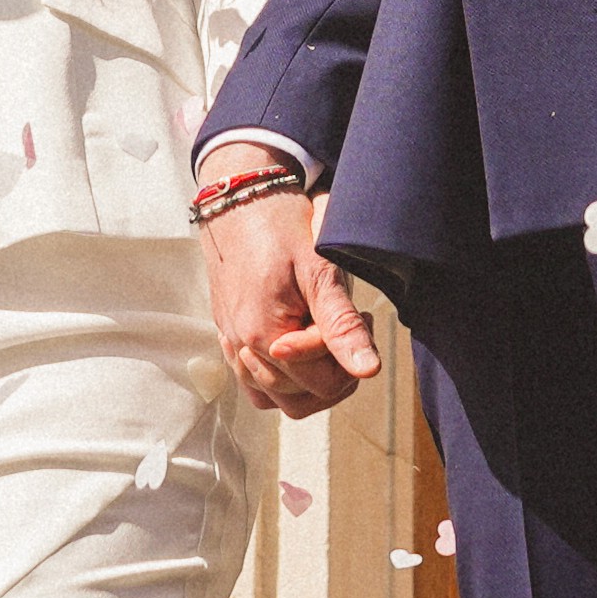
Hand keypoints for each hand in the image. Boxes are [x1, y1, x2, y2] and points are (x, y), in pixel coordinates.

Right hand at [197, 168, 376, 415]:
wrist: (238, 199)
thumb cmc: (281, 227)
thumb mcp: (319, 271)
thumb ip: (341, 326)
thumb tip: (368, 371)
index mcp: (264, 335)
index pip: (322, 384)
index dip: (350, 357)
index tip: (365, 315)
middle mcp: (242, 349)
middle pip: (302, 396)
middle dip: (335, 370)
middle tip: (351, 325)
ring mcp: (232, 346)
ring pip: (278, 398)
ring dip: (310, 381)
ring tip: (327, 338)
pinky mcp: (228, 339)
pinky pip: (254, 385)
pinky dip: (281, 381)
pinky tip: (301, 350)